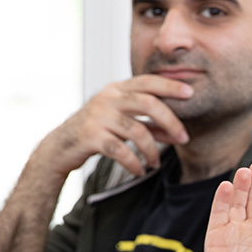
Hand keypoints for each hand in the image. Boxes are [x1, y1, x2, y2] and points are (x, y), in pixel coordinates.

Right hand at [35, 75, 194, 179]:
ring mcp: (98, 116)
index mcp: (116, 89)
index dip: (170, 86)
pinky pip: (121, 151)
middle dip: (171, 121)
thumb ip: (150, 125)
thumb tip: (179, 134)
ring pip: (137, 131)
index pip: (147, 82)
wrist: (61, 147)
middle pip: (148, 103)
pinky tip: (140, 170)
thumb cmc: (97, 132)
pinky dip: (135, 163)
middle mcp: (107, 98)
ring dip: (153, 150)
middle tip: (184, 138)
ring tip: (156, 163)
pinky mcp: (91, 136)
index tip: (191, 93)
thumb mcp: (123, 123)